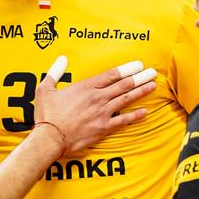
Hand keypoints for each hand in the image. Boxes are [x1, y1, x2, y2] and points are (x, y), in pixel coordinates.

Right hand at [34, 56, 156, 154]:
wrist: (50, 139)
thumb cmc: (47, 115)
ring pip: (126, 99)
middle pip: (124, 84)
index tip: (138, 64)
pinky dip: (135, 116)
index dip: (127, 68)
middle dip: (140, 77)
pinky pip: (123, 121)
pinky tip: (145, 112)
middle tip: (152, 72)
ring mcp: (102, 113)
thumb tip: (62, 59)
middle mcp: (97, 98)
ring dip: (141, 92)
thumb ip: (55, 72)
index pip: (111, 74)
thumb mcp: (45, 89)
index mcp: (85, 87)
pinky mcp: (103, 128)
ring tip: (153, 85)